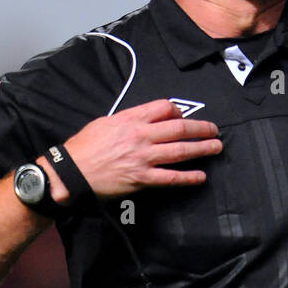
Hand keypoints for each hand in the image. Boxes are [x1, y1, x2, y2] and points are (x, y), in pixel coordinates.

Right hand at [61, 99, 222, 198]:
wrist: (71, 172)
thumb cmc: (84, 147)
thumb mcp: (105, 123)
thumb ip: (128, 120)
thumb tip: (146, 120)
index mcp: (130, 119)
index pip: (163, 108)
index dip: (178, 111)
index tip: (184, 116)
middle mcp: (140, 136)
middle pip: (179, 128)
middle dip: (200, 128)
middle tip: (214, 130)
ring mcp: (143, 158)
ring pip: (180, 151)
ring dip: (202, 148)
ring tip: (216, 147)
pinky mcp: (142, 179)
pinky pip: (171, 177)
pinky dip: (188, 177)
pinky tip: (200, 176)